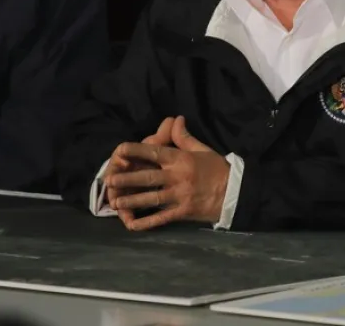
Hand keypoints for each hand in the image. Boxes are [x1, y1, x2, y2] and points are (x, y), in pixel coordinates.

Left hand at [106, 117, 229, 230]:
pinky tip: (133, 224)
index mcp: (181, 160)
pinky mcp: (183, 212)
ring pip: (151, 199)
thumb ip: (184, 137)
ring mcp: (179, 196)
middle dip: (127, 179)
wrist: (235, 192)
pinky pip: (162, 218)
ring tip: (115, 202)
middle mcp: (177, 177)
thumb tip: (176, 119)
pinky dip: (147, 222)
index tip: (119, 150)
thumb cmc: (216, 169)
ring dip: (132, 201)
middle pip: (148, 178)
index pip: (154, 153)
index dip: (136, 151)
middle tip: (109, 180)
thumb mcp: (202, 149)